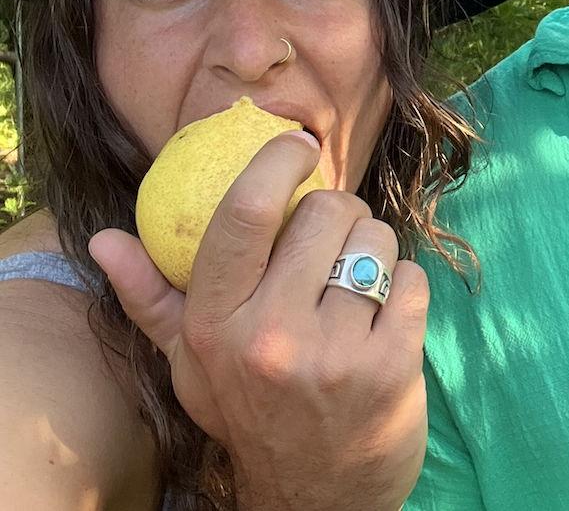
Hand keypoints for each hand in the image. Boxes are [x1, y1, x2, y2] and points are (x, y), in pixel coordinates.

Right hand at [89, 133, 426, 510]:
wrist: (315, 499)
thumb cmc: (252, 411)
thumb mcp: (191, 363)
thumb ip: (152, 297)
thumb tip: (104, 239)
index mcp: (216, 325)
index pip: (243, 214)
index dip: (277, 161)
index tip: (298, 146)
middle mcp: (270, 336)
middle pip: (327, 212)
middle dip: (339, 214)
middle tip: (332, 244)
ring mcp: (333, 354)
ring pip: (377, 239)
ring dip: (375, 250)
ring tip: (357, 287)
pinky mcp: (389, 368)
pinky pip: (411, 279)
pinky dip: (404, 288)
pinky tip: (384, 320)